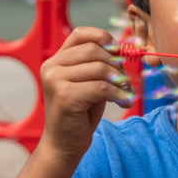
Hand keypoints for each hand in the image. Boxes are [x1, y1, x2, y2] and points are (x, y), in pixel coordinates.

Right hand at [39, 27, 134, 159]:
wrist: (64, 144)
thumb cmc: (80, 113)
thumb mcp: (90, 82)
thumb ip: (99, 64)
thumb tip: (123, 49)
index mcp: (56, 60)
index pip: (81, 34)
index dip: (104, 38)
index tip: (119, 52)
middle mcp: (51, 67)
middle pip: (94, 50)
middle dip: (116, 63)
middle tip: (126, 81)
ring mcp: (55, 81)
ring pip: (99, 68)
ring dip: (120, 80)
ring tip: (126, 93)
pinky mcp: (65, 96)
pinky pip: (101, 87)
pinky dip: (118, 94)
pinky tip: (123, 102)